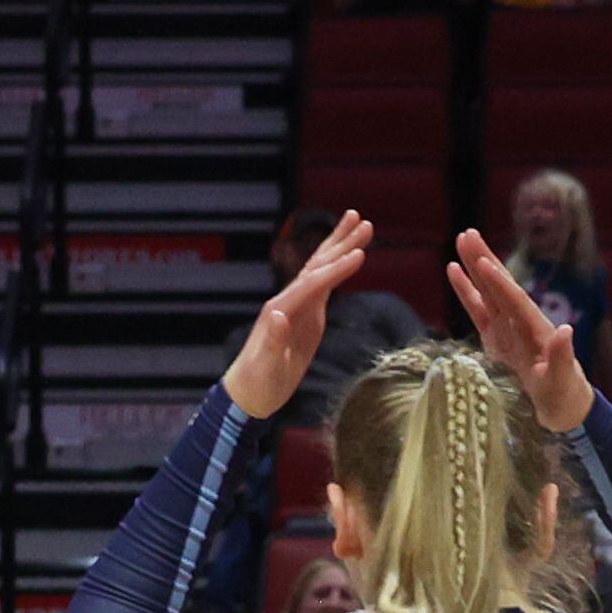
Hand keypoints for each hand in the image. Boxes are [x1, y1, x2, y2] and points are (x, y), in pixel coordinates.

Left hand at [225, 209, 376, 421]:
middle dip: (340, 242)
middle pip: (317, 264)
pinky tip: (350, 255)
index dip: (335, 269)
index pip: (312, 283)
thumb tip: (279, 315)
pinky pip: (325, 285)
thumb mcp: (266, 367)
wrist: (249, 394)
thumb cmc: (258, 383)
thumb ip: (273, 341)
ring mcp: (298, 306)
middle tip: (362, 218)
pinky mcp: (306, 316)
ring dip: (340, 246)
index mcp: (280, 309)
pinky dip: (338, 268)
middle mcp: (288, 301)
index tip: (358, 255)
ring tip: (360, 223)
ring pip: (321, 269)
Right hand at [439, 225, 593, 436]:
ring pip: (487, 291)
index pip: (515, 301)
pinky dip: (466, 291)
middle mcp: (520, 321)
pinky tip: (454, 271)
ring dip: (474, 266)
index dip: (499, 284)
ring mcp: (506, 327)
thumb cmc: (563, 393)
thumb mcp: (562, 379)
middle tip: (468, 233)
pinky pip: (478, 310)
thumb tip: (565, 331)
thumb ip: (562, 356)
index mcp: (536, 329)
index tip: (485, 263)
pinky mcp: (494, 337)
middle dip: (484, 260)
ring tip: (461, 239)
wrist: (560, 404)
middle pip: (499, 285)